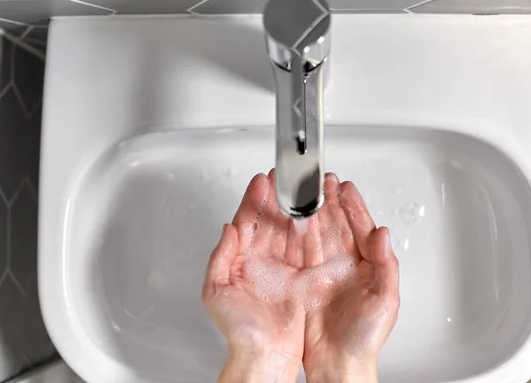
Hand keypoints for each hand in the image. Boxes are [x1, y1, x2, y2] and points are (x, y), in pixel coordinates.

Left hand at [202, 172, 304, 382]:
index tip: (262, 181)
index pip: (247, 220)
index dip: (253, 198)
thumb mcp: (216, 291)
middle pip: (270, 219)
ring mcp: (282, 266)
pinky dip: (310, 228)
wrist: (265, 354)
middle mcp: (262, 259)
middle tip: (284, 177)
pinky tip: (314, 214)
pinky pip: (306, 246)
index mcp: (240, 259)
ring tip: (301, 189)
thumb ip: (220, 257)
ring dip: (295, 208)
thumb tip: (228, 228)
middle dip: (277, 196)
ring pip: (289, 228)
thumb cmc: (240, 330)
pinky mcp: (302, 276)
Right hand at [303, 179, 399, 382]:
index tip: (344, 186)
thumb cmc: (364, 338)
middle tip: (321, 180)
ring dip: (312, 211)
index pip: (361, 227)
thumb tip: (383, 234)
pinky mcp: (304, 280)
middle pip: (336, 224)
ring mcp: (323, 271)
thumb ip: (386, 266)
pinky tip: (292, 218)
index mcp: (367, 265)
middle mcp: (345, 265)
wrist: (338, 363)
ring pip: (317, 232)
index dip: (353, 205)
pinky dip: (295, 232)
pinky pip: (299, 249)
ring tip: (305, 191)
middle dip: (329, 200)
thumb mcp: (386, 300)